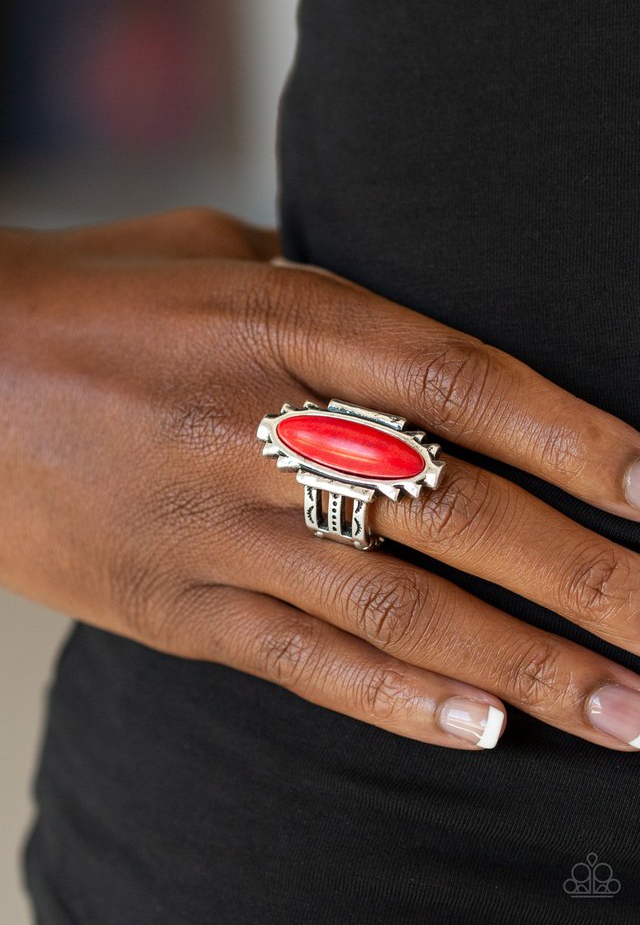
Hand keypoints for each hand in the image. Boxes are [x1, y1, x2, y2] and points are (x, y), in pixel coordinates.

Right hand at [3, 208, 639, 750]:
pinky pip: (308, 661)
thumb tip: (407, 346)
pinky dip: (401, 699)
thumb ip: (321, 301)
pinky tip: (483, 731)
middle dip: (589, 578)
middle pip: (463, 510)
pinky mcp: (177, 603)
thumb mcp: (213, 260)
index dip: (577, 437)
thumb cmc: (88, 299)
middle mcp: (265, 426)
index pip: (468, 381)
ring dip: (526, 668)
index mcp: (284, 319)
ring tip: (624, 711)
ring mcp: (221, 524)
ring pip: (404, 605)